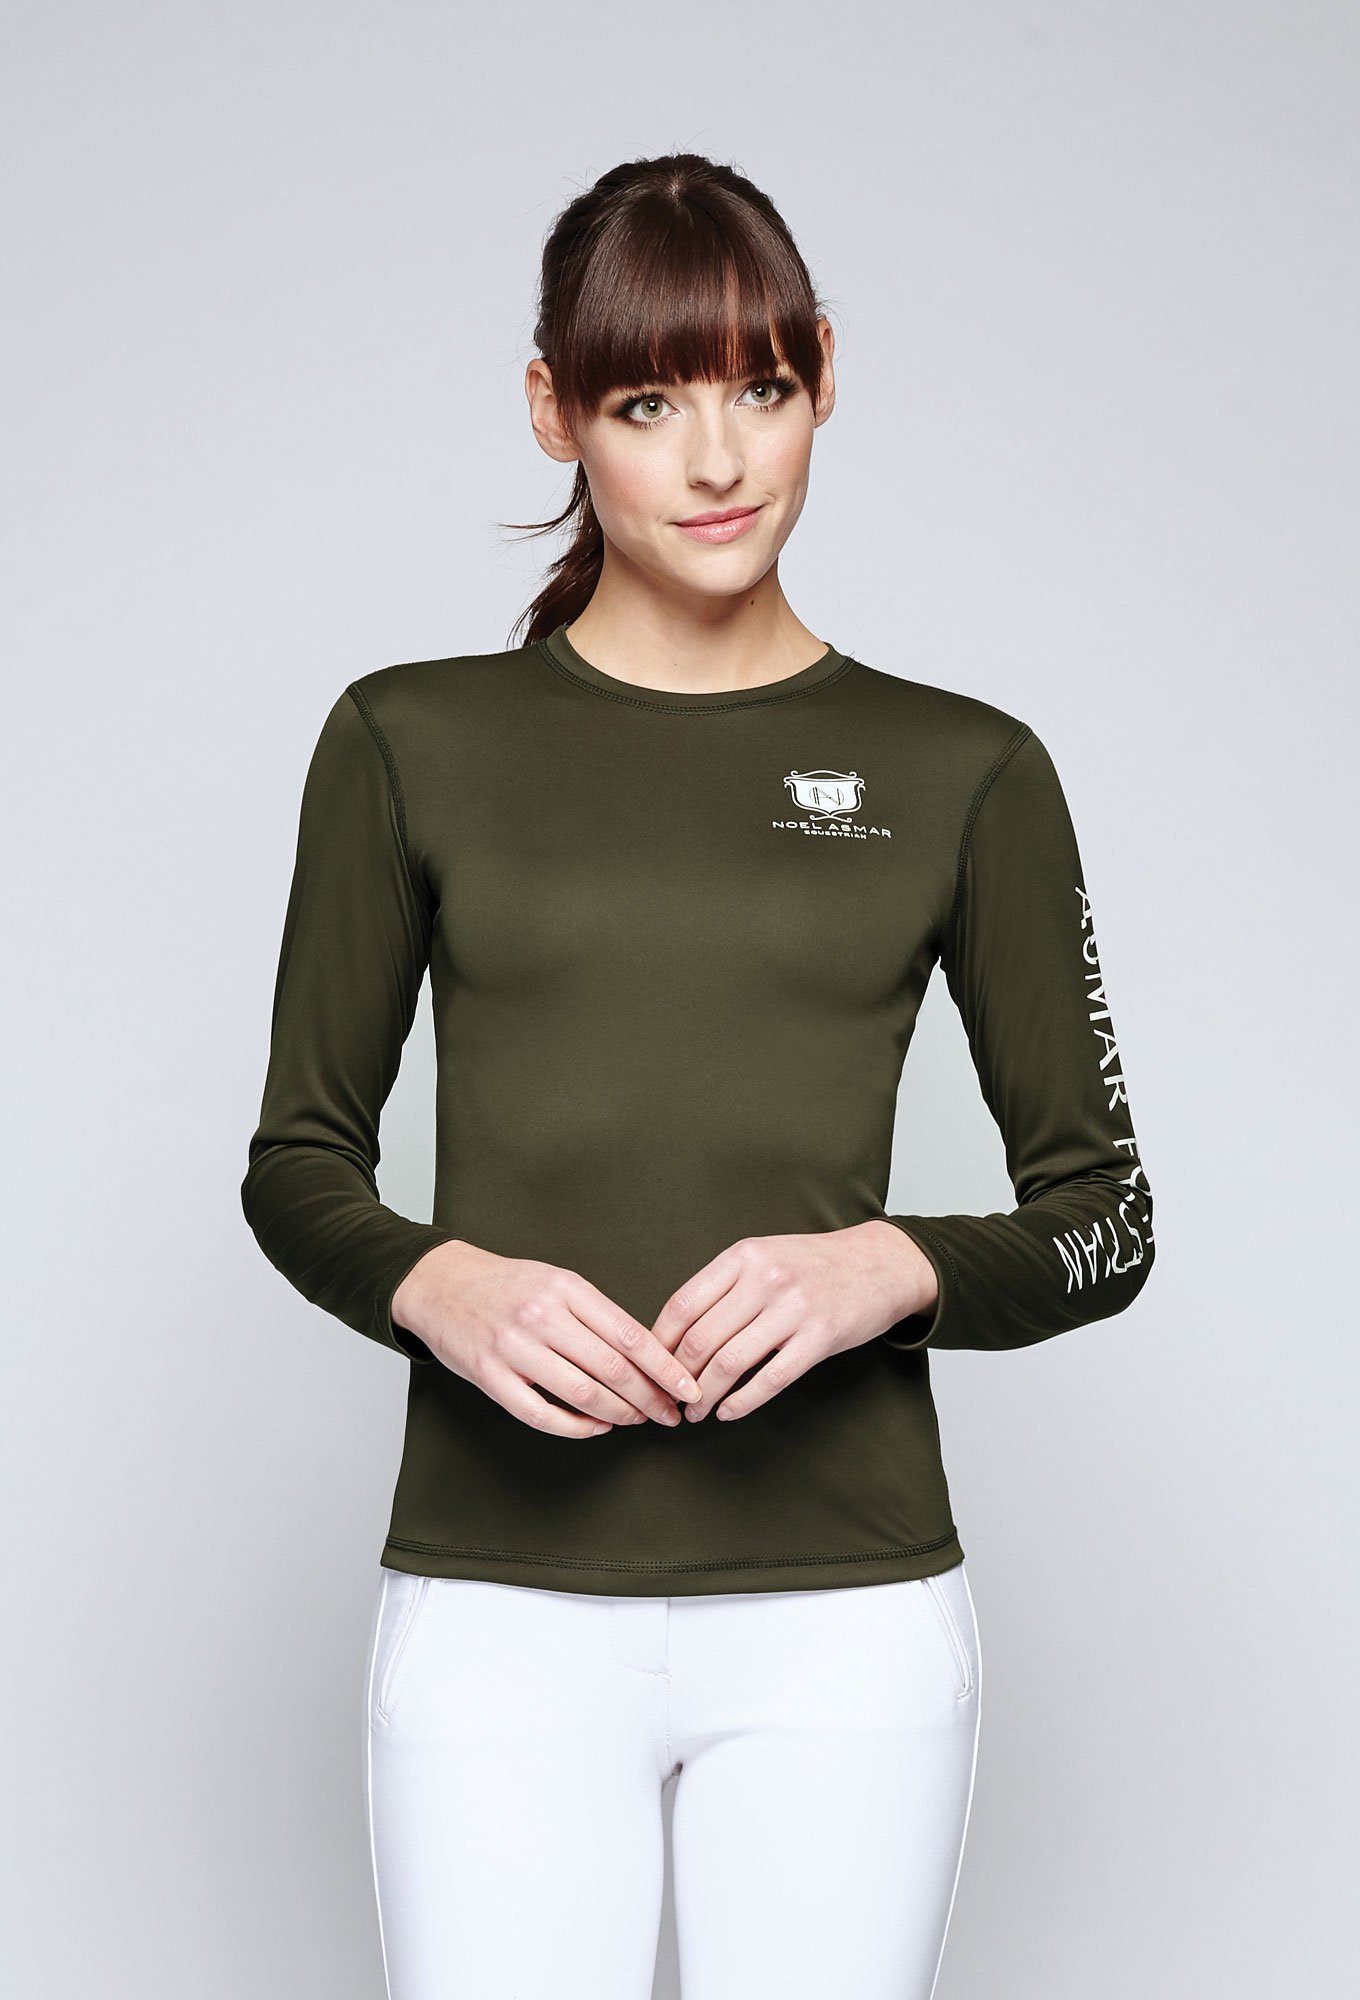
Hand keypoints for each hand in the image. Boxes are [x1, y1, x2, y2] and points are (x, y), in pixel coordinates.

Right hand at [392, 1240, 702, 1437]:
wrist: (441, 1283)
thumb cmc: (507, 1285)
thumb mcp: (556, 1281)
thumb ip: (596, 1314)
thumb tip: (647, 1354)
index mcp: (566, 1288)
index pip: (630, 1334)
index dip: (665, 1367)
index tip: (688, 1387)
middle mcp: (542, 1316)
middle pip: (613, 1369)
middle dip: (650, 1398)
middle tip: (670, 1414)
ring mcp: (514, 1348)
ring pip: (583, 1394)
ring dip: (618, 1415)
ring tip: (636, 1420)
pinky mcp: (490, 1377)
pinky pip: (541, 1415)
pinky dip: (576, 1427)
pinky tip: (594, 1427)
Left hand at [649, 1220, 938, 1422]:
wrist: (880, 1263)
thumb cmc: (812, 1264)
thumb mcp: (764, 1256)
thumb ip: (723, 1285)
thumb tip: (671, 1331)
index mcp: (744, 1256)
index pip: (683, 1305)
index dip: (658, 1343)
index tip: (647, 1367)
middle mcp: (766, 1279)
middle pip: (700, 1339)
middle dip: (676, 1378)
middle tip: (668, 1399)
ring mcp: (795, 1309)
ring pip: (730, 1363)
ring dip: (704, 1396)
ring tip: (695, 1411)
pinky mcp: (820, 1338)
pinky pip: (770, 1379)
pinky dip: (742, 1402)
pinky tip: (728, 1412)